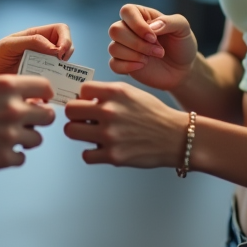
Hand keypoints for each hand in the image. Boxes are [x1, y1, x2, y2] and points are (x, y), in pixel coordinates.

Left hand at [0, 23, 73, 76]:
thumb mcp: (9, 45)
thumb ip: (31, 42)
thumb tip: (54, 49)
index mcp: (37, 35)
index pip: (62, 30)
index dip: (66, 38)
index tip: (60, 52)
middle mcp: (44, 47)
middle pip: (67, 45)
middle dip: (67, 52)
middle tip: (59, 63)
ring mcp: (43, 62)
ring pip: (65, 62)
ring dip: (64, 67)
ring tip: (54, 74)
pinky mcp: (41, 76)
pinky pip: (56, 77)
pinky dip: (58, 80)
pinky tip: (50, 85)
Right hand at [0, 75, 55, 170]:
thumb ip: (8, 90)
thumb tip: (33, 98)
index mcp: (7, 87)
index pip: (45, 87)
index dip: (45, 95)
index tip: (40, 101)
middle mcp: (13, 109)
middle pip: (48, 116)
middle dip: (39, 119)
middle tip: (26, 122)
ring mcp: (10, 135)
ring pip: (37, 139)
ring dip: (25, 138)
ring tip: (4, 136)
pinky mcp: (4, 158)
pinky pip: (22, 157)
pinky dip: (12, 155)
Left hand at [63, 81, 189, 167]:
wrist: (176, 137)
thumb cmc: (153, 114)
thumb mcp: (131, 93)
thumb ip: (107, 93)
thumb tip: (82, 100)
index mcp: (114, 92)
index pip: (81, 89)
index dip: (83, 97)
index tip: (88, 104)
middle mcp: (110, 111)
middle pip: (70, 110)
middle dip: (75, 115)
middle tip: (84, 120)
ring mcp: (110, 135)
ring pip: (71, 131)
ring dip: (79, 133)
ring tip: (91, 134)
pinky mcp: (113, 156)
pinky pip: (86, 155)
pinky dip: (91, 153)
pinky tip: (102, 149)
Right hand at [107, 4, 197, 90]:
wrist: (183, 69)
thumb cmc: (182, 45)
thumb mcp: (183, 28)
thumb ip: (169, 22)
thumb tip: (151, 26)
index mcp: (141, 15)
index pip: (126, 11)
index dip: (137, 24)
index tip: (154, 37)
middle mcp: (129, 29)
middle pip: (115, 30)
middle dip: (137, 43)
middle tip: (158, 51)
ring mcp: (124, 47)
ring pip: (113, 47)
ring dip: (135, 55)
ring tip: (152, 58)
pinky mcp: (123, 64)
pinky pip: (113, 64)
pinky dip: (127, 66)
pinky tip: (142, 66)